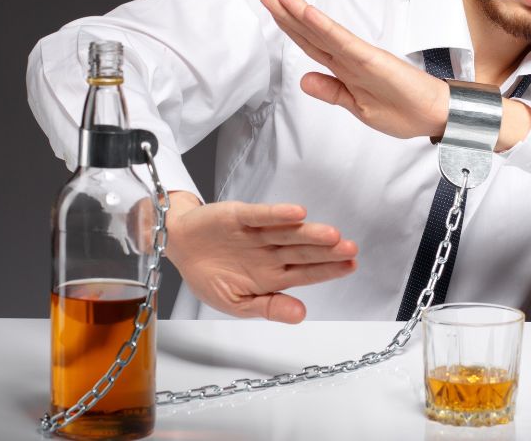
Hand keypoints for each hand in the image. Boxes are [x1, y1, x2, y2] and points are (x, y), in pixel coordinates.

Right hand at [164, 192, 357, 323]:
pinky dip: (277, 214)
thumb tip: (301, 315)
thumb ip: (268, 307)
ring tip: (332, 234)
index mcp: (273, 275)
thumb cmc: (209, 275)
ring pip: (287, 233)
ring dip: (309, 233)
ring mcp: (257, 233)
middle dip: (326, 251)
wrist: (180, 247)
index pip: (306, 272)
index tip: (350, 266)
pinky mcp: (240, 216)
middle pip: (303, 251)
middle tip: (349, 249)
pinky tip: (296, 214)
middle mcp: (270, 252)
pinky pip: (260, 215)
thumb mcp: (235, 303)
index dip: (328, 270)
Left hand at [260, 0, 448, 138]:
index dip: (290, 29)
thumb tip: (303, 79)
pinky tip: (309, 14)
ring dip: (300, 14)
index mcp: (345, 71)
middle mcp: (349, 59)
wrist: (436, 116)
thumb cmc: (404, 111)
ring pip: (323, 33)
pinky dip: (325, 27)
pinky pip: (343, 42)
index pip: (311, 45)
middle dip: (286, 15)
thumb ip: (332, 92)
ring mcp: (360, 58)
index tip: (271, 11)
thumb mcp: (358, 108)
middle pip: (311, 34)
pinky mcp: (372, 60)